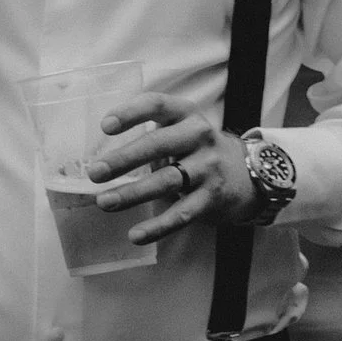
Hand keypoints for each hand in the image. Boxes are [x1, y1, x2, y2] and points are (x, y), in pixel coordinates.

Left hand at [86, 92, 253, 244]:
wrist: (246, 173)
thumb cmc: (196, 149)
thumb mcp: (180, 128)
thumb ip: (149, 133)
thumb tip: (99, 155)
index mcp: (186, 114)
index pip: (157, 105)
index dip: (131, 113)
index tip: (105, 126)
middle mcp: (200, 136)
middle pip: (158, 144)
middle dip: (124, 159)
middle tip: (95, 172)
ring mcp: (208, 168)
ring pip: (166, 181)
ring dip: (132, 194)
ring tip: (104, 202)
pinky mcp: (211, 198)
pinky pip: (181, 214)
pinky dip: (158, 226)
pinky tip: (136, 235)